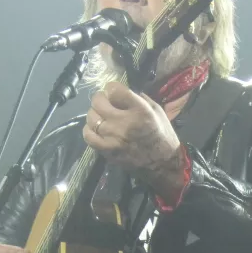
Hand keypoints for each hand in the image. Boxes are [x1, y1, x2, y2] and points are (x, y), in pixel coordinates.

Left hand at [84, 82, 186, 198]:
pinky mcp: (107, 151)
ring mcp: (113, 138)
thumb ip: (139, 99)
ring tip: (102, 116)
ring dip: (95, 114)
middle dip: (100, 99)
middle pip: (98, 102)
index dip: (111, 88)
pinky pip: (88, 136)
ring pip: (91, 118)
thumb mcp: (157, 110)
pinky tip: (97, 129)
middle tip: (105, 102)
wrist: (163, 164)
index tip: (113, 92)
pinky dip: (89, 129)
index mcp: (140, 111)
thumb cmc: (162, 135)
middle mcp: (124, 123)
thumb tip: (121, 92)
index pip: (114, 90)